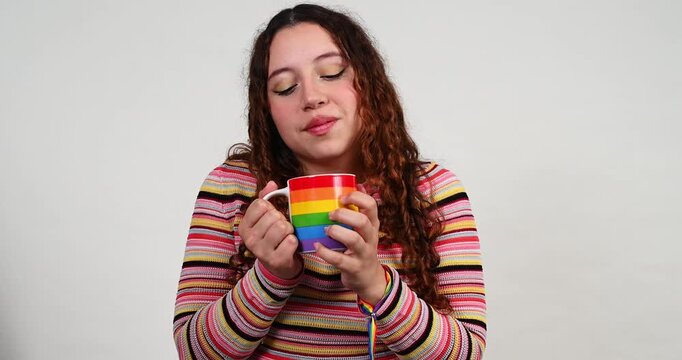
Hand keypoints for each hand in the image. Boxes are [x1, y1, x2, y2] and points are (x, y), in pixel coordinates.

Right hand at [239, 181, 302, 279]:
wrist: (277, 266)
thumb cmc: (271, 237)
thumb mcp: (264, 219)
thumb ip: (265, 199)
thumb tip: (271, 183)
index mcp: (244, 226)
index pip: (260, 204)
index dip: (270, 208)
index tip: (270, 217)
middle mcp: (249, 239)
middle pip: (273, 215)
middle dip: (281, 220)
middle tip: (279, 229)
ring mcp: (261, 251)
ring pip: (283, 227)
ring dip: (289, 230)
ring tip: (284, 237)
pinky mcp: (276, 260)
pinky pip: (291, 241)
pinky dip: (294, 242)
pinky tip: (288, 247)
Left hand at [314, 187, 386, 304]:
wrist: (369, 278)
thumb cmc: (362, 248)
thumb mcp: (365, 229)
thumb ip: (360, 209)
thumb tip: (357, 184)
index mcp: (373, 225)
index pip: (372, 205)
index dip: (357, 197)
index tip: (342, 197)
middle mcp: (371, 238)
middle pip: (363, 221)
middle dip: (345, 215)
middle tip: (331, 214)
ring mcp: (363, 253)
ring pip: (353, 240)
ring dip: (337, 232)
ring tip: (326, 229)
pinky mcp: (354, 267)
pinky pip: (340, 259)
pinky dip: (325, 252)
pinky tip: (317, 246)